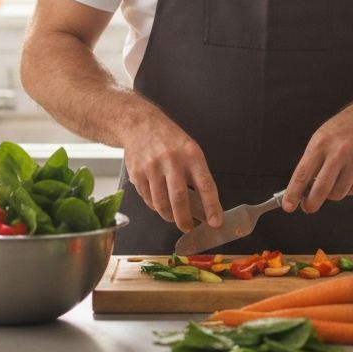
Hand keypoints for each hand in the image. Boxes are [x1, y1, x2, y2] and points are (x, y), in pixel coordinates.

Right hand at [121, 115, 222, 231]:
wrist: (139, 124)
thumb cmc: (169, 139)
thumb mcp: (190, 149)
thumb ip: (197, 175)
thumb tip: (205, 205)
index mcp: (191, 153)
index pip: (205, 184)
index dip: (211, 206)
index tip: (215, 221)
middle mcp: (171, 159)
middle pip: (179, 198)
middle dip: (185, 219)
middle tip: (189, 227)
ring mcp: (152, 166)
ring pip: (161, 202)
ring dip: (169, 216)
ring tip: (174, 217)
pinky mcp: (137, 173)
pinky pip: (147, 199)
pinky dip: (155, 206)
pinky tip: (160, 203)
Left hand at [282, 98, 352, 213]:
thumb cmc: (341, 130)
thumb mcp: (320, 139)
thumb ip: (311, 162)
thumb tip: (301, 189)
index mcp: (320, 143)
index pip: (303, 173)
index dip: (293, 193)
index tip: (288, 205)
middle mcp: (338, 152)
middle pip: (321, 188)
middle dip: (311, 203)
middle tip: (308, 207)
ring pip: (338, 193)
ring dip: (332, 193)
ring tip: (333, 181)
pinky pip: (352, 190)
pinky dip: (347, 188)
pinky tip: (347, 175)